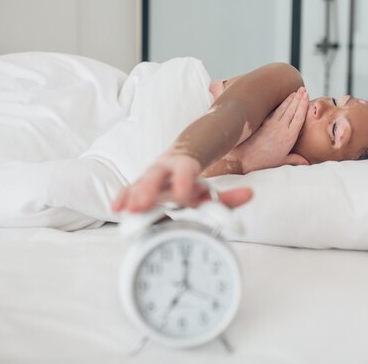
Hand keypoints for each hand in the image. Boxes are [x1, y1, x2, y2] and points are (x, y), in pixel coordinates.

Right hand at [112, 153, 252, 212]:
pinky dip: (125, 196)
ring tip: (126, 209)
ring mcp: (151, 175)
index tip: (183, 196)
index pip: (186, 171)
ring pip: (141, 182)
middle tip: (142, 204)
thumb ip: (229, 197)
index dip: (185, 182)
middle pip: (156, 175)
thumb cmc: (193, 181)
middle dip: (149, 189)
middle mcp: (165, 167)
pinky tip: (117, 207)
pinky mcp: (141, 185)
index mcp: (185, 165)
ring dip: (134, 194)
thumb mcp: (212, 192)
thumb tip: (249, 194)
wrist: (181, 159)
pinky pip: (131, 189)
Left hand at [227, 87, 309, 172]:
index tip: (307, 96)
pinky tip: (283, 100)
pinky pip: (274, 112)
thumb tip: (307, 163)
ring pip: (283, 108)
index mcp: (289, 137)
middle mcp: (282, 128)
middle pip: (292, 110)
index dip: (303, 105)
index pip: (299, 117)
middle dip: (298, 98)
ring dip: (290, 99)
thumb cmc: (263, 161)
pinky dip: (280, 105)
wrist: (244, 158)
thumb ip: (295, 160)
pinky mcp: (263, 123)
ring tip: (295, 91)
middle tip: (303, 89)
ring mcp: (272, 124)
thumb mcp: (281, 161)